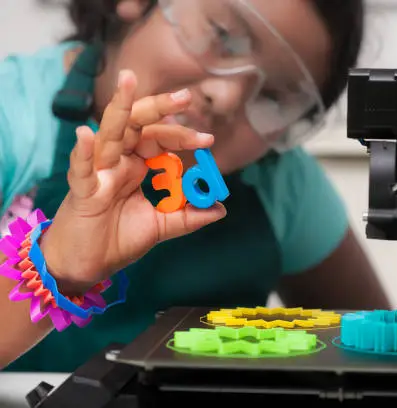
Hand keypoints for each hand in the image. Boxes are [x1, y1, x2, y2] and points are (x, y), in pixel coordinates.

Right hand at [40, 70, 226, 293]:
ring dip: (119, 108)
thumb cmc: (118, 240)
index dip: (182, 135)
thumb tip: (221, 208)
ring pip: (108, 134)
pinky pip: (82, 169)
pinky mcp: (82, 191)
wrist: (88, 266)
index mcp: (135, 166)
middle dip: (159, 108)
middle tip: (186, 96)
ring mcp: (99, 173)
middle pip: (137, 125)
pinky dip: (82, 152)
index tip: (208, 139)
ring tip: (128, 81)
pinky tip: (86, 135)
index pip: (160, 139)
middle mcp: (117, 162)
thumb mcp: (162, 226)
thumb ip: (189, 216)